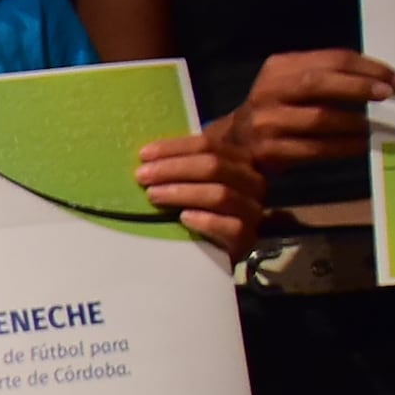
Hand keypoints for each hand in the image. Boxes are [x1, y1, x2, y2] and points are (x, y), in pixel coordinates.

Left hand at [133, 128, 273, 252]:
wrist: (215, 248)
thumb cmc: (199, 207)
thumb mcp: (192, 180)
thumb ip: (181, 163)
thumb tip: (147, 153)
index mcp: (239, 160)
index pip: (208, 145)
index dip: (174, 148)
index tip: (143, 155)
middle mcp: (251, 182)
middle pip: (213, 166)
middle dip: (173, 169)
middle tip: (142, 176)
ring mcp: (252, 210)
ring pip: (220, 194)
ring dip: (182, 193)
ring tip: (153, 195)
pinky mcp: (247, 238)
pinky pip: (231, 226)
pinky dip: (205, 220)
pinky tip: (183, 217)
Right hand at [210, 47, 394, 176]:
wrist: (233, 146)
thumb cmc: (276, 112)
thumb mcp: (290, 85)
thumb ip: (325, 77)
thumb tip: (380, 82)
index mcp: (279, 67)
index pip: (331, 59)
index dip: (368, 68)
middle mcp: (268, 91)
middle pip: (318, 82)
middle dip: (359, 87)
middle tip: (390, 95)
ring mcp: (266, 122)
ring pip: (318, 118)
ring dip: (354, 123)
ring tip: (377, 127)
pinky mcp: (269, 151)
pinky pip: (314, 149)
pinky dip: (342, 147)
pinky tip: (360, 147)